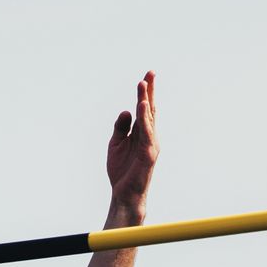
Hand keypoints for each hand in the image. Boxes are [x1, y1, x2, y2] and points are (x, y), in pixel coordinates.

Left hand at [106, 71, 157, 212]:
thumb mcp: (116, 144)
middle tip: (150, 71)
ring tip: (143, 83)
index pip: (144, 109)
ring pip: (148, 118)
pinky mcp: (148, 153)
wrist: (124, 194)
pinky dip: (144, 118)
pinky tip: (141, 106)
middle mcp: (148, 136)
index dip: (145, 93)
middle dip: (150, 90)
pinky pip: (147, 132)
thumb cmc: (122, 171)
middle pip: (149, 109)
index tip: (145, 76)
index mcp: (140, 133)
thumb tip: (126, 111)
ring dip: (145, 99)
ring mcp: (150, 144)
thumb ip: (120, 127)